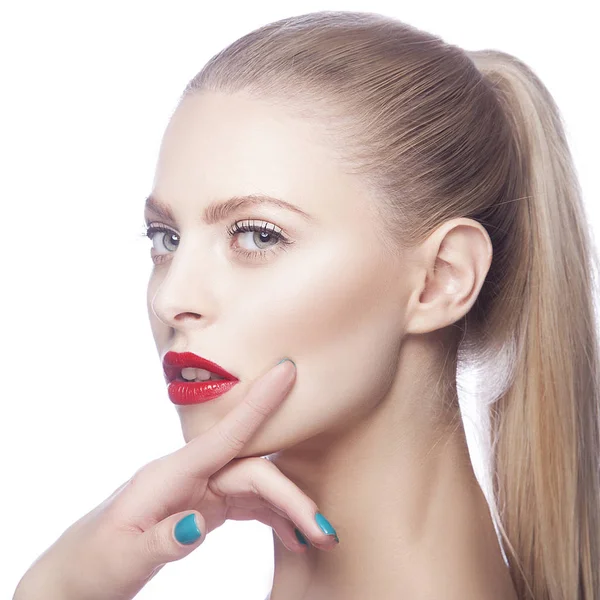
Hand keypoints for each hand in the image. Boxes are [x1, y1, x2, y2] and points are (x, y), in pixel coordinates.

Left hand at [14, 359, 338, 599]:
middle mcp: (192, 474)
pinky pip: (249, 504)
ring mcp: (202, 488)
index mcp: (170, 474)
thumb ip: (164, 539)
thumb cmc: (95, 561)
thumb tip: (201, 523)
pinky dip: (274, 518)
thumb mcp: (124, 556)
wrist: (79, 575)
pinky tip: (293, 537)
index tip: (286, 369)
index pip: (225, 434)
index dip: (260, 401)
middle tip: (326, 532)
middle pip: (253, 472)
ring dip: (289, 510)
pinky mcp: (207, 504)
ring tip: (319, 538)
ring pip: (257, 487)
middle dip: (292, 498)